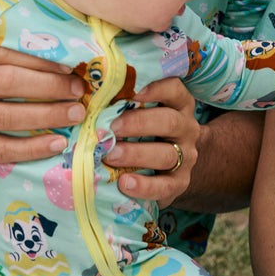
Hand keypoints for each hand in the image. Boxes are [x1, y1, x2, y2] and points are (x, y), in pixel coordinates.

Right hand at [0, 46, 86, 167]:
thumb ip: (7, 67)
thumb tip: (63, 70)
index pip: (7, 56)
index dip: (42, 62)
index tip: (71, 70)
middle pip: (11, 83)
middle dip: (51, 86)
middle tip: (79, 92)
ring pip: (10, 116)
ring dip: (49, 115)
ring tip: (75, 114)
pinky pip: (4, 148)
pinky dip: (34, 147)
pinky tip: (58, 143)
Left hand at [103, 77, 198, 205]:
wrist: (169, 168)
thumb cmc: (145, 134)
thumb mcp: (141, 115)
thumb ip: (125, 107)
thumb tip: (88, 101)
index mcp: (178, 106)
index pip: (175, 90)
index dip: (157, 89)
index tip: (134, 94)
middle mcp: (186, 128)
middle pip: (169, 122)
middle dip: (138, 124)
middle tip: (111, 129)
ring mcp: (186, 156)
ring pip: (167, 154)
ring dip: (136, 154)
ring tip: (110, 156)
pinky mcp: (180, 182)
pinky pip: (165, 186)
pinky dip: (144, 185)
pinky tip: (124, 183)